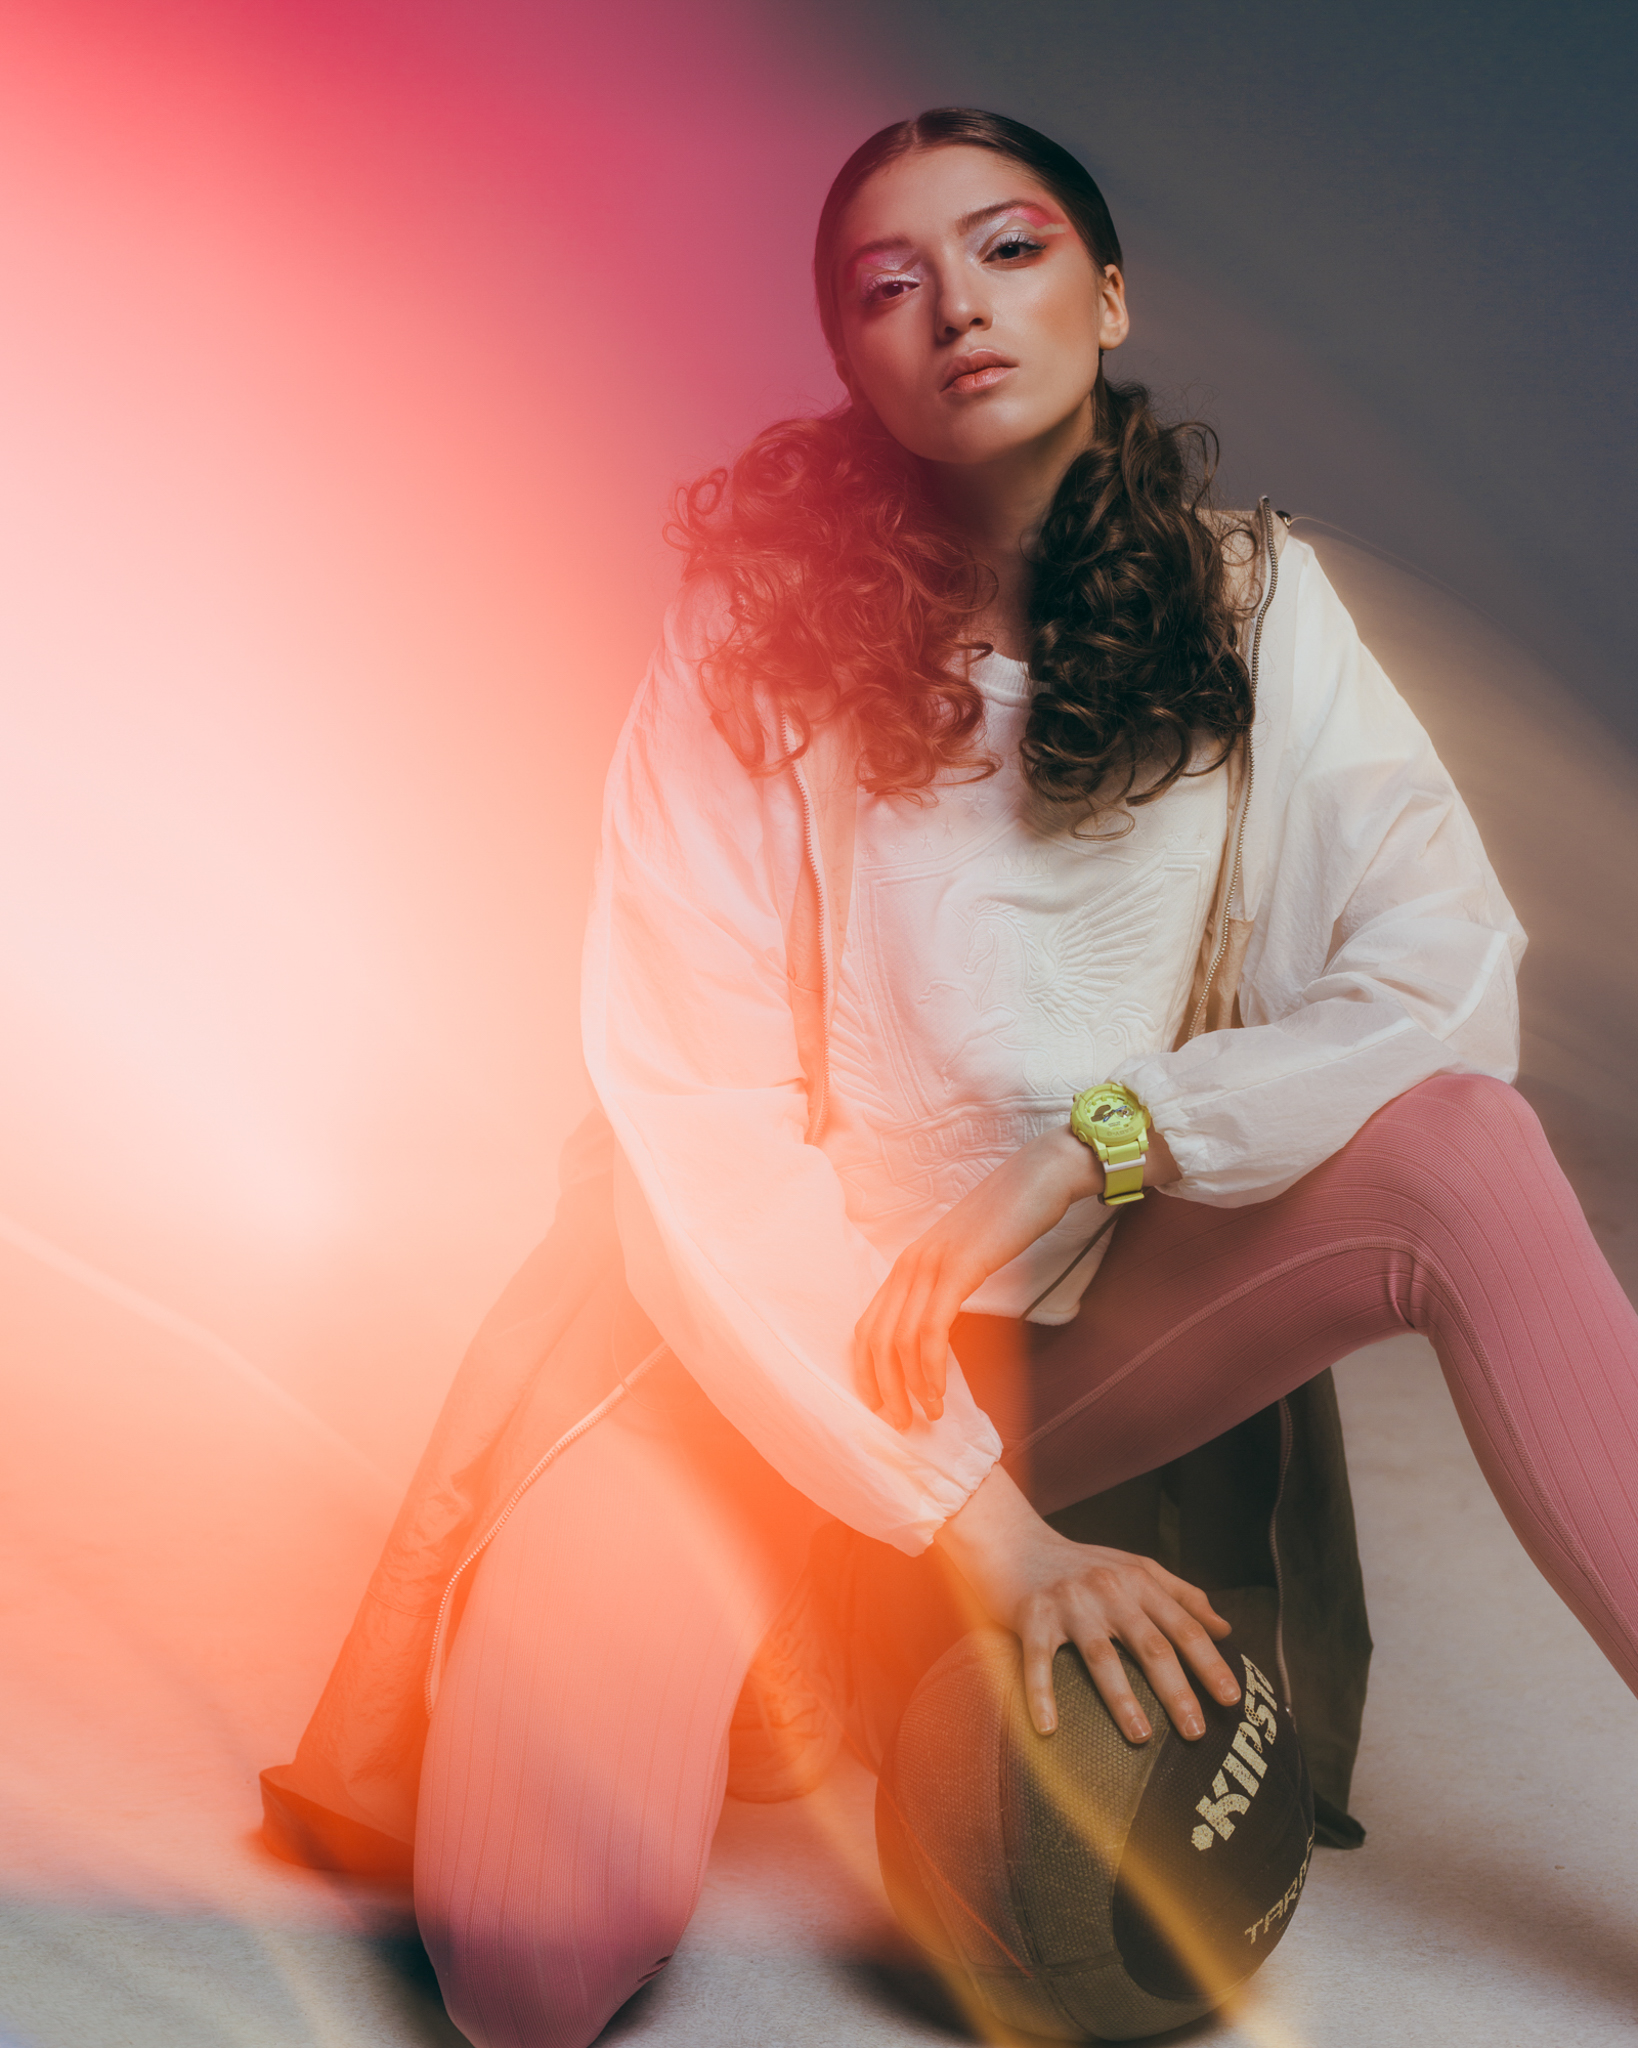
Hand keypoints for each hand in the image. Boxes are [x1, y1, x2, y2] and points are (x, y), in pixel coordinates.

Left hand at [856, 1124, 1176, 1430]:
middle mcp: (909, 1262)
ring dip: (909, 1387)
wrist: (1043, 1175)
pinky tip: (940, 1394)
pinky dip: (930, 1369)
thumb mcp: (970, 1254)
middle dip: (883, 1387)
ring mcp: (930, 1264)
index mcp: (909, 1261)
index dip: (869, 1369)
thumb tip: (947, 1324)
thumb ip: (950, 1284)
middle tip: (899, 1424)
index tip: (881, 1404)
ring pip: (899, 1340)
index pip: (870, 1324)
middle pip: (876, 1337)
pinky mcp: (957, 1269)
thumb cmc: (1012, 1217)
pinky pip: (931, 1331)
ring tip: (926, 1418)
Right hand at [935, 1463, 1239, 1739]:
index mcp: (1138, 1580)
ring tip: (1141, 1737)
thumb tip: (1225, 1628)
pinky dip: (1041, 1695)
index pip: (1184, 1626)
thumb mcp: (1135, 1567)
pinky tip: (1048, 1728)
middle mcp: (1108, 1590)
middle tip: (1196, 1732)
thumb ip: (1182, 1595)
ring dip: (1122, 1700)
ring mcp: (1069, 1603)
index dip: (1210, 1663)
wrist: (1014, 1540)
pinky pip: (1038, 1662)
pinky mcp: (1031, 1616)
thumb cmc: (1081, 1562)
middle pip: (1151, 1646)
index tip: (1231, 1699)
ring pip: (1102, 1657)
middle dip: (1177, 1691)